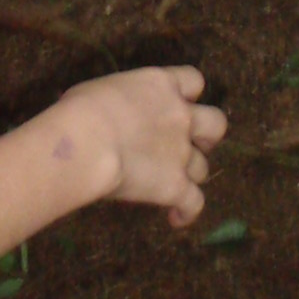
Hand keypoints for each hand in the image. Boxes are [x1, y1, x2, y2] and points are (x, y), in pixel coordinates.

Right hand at [60, 67, 226, 227]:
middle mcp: (180, 116)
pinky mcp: (175, 185)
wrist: (88, 140)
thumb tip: (102, 110)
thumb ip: (118, 100)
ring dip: (191, 175)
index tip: (176, 104)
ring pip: (203, 167)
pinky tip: (175, 218)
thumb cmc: (82, 109)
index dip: (187, 95)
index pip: (193, 80)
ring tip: (173, 184)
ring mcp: (180, 152)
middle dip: (206, 137)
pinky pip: (194, 203)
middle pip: (215, 124)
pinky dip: (187, 212)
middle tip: (190, 145)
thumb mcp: (102, 90)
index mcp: (162, 85)